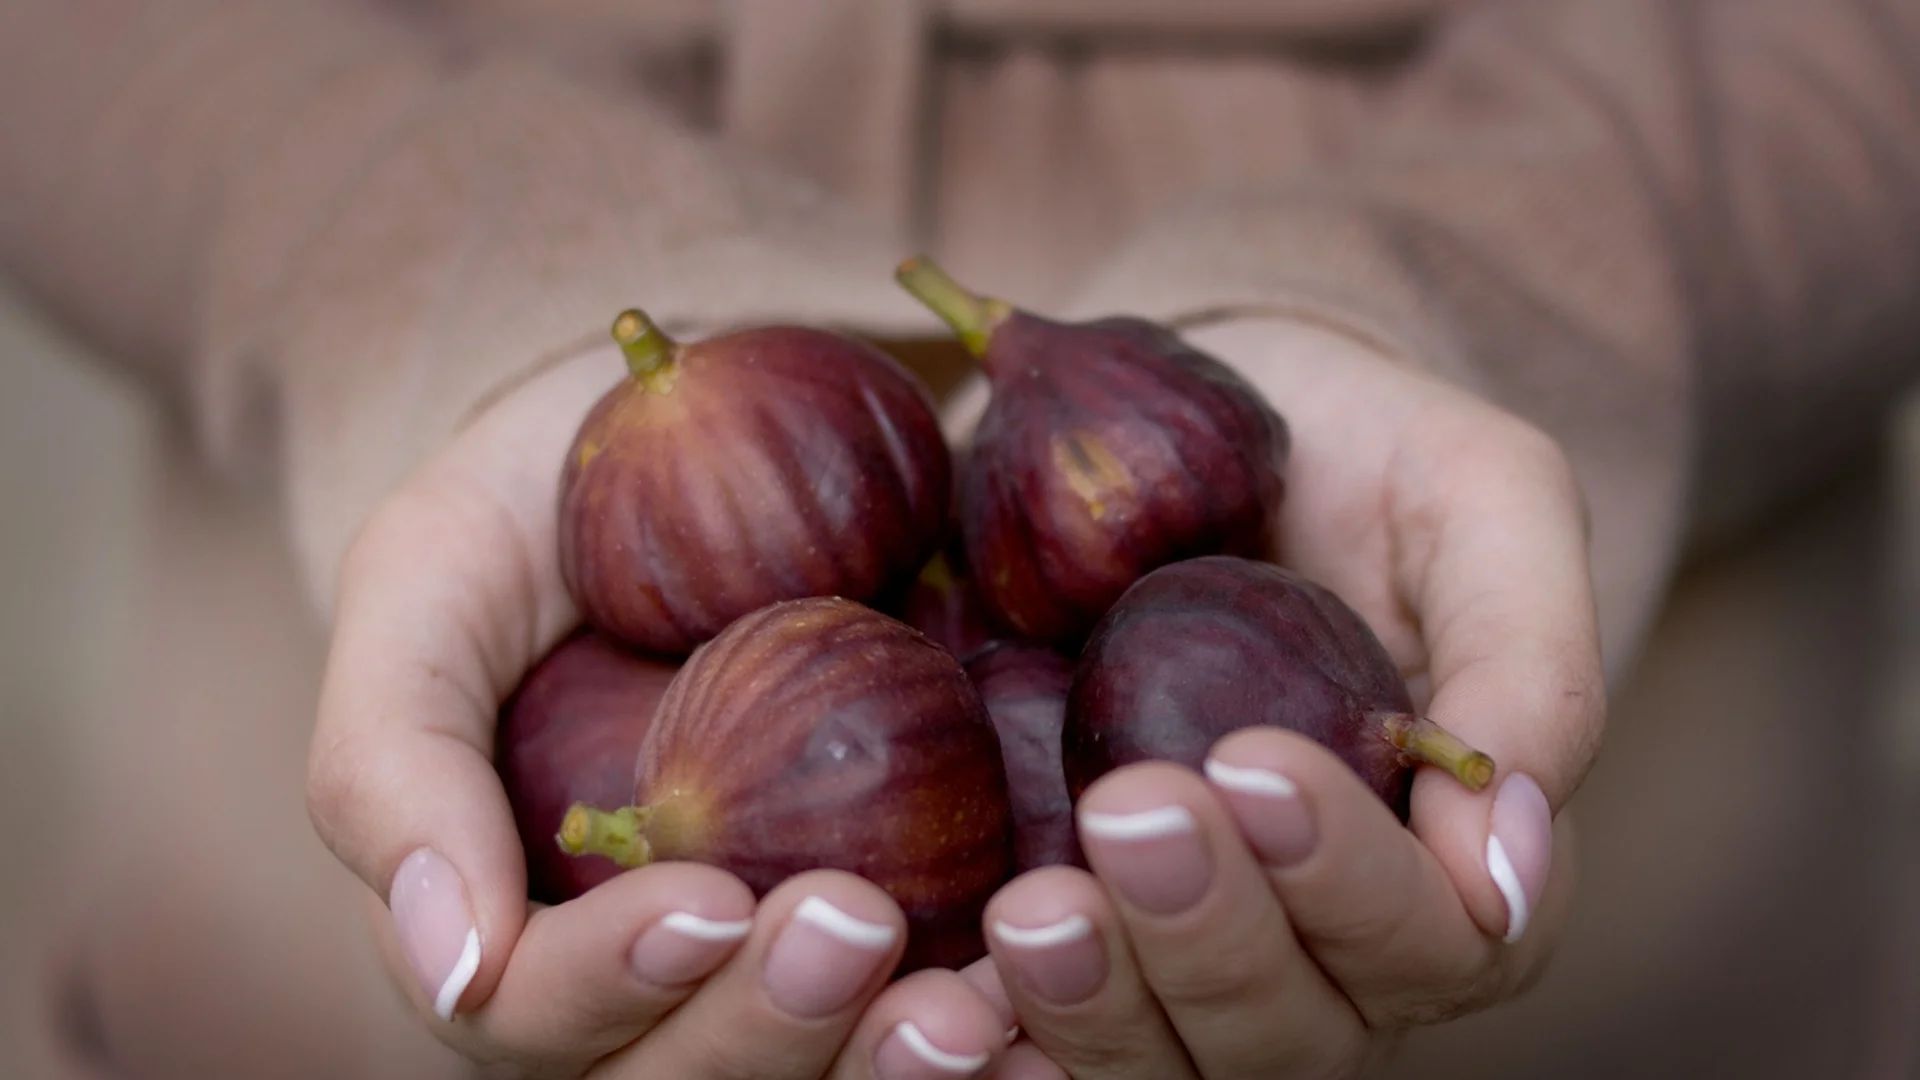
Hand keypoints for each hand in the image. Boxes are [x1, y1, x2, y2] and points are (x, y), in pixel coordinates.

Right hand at [304, 346, 1011, 1077]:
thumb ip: (393, 757)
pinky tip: (1053, 1010)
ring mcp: (783, 951)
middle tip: (857, 928)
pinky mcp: (916, 907)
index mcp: (513, 924)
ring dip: (891, 1069)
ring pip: (819, 1077)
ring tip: (976, 1011)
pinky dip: (1008, 1030)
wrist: (714, 425)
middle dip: (768, 1033)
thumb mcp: (429, 579)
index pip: (532, 1020)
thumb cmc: (540, 505)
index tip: (708, 896)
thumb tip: (449, 962)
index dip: (612, 984)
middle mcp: (651, 974)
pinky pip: (947, 1007)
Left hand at [948, 316, 1602, 1077]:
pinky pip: (1029, 1028)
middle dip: (1212, 938)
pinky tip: (936, 996)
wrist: (1204, 421)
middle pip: (1290, 1031)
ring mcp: (1173, 947)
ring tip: (1029, 913)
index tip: (1253, 766)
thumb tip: (1513, 865)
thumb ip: (1530, 666)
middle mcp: (1316, 942)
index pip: (1434, 942)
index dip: (1352, 884)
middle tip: (1128, 810)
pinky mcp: (1049, 917)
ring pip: (1159, 1060)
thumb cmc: (1369, 456)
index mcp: (1444, 862)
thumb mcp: (1485, 500)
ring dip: (1096, 1006)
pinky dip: (988, 1029)